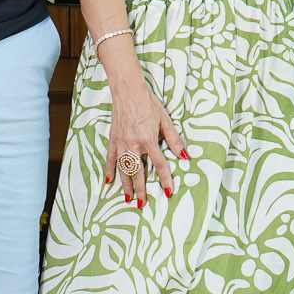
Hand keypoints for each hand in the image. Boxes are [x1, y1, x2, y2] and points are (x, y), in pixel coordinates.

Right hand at [104, 80, 185, 207]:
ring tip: (127, 198)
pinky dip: (109, 169)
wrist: (127, 90)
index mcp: (148, 139)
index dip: (165, 179)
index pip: (159, 164)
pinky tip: (108, 180)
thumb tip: (184, 155)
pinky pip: (110, 157)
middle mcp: (133, 144)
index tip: (168, 192)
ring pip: (123, 168)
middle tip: (141, 204)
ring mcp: (121, 142)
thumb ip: (174, 139)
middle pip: (137, 172)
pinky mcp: (113, 138)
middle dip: (140, 189)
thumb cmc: (148, 103)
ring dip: (125, 184)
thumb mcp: (165, 120)